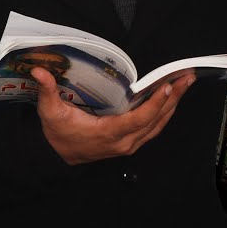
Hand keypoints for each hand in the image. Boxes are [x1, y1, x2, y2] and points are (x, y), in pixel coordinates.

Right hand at [31, 67, 194, 164]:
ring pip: (159, 124)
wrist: (57, 156)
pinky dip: (165, 112)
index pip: (137, 119)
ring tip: (185, 83)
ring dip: (173, 104)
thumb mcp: (49, 111)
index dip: (154, 104)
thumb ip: (47, 90)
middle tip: (186, 78)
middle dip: (174, 98)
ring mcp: (130, 144)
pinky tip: (172, 99)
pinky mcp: (131, 142)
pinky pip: (154, 127)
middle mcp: (123, 142)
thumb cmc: (57, 134)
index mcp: (107, 134)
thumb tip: (40, 71)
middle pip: (155, 120)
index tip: (167, 87)